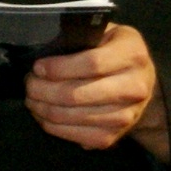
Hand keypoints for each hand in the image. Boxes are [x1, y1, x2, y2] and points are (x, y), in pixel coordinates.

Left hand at [27, 23, 168, 160]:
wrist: (142, 84)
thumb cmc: (114, 51)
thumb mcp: (105, 33)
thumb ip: (80, 38)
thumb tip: (43, 53)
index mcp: (132, 55)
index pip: (91, 64)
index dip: (59, 68)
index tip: (37, 67)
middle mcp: (135, 88)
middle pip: (76, 94)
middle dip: (43, 90)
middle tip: (28, 83)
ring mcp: (125, 116)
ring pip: (72, 117)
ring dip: (43, 108)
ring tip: (32, 97)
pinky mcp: (113, 137)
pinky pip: (75, 136)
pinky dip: (52, 126)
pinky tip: (42, 114)